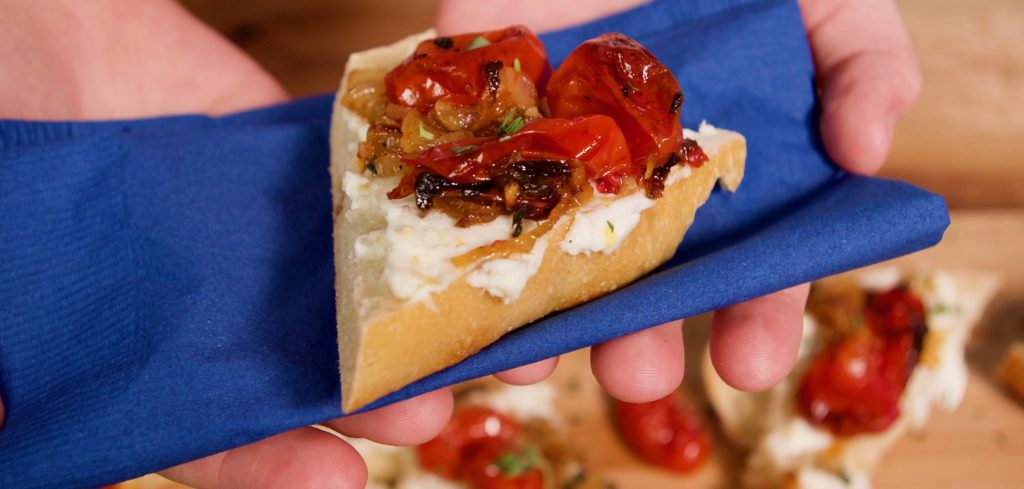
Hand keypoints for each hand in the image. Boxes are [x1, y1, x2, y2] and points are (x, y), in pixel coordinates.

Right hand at [0, 1, 452, 486]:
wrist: (39, 40)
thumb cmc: (12, 159)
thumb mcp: (11, 281)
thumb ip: (17, 368)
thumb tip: (8, 432)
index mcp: (156, 356)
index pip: (221, 436)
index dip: (275, 463)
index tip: (334, 478)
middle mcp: (228, 312)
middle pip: (316, 374)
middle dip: (379, 398)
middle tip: (427, 410)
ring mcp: (279, 244)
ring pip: (367, 297)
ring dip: (430, 323)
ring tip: (494, 344)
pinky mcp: (314, 175)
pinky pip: (379, 201)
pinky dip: (430, 221)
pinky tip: (482, 238)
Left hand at [436, 0, 920, 396]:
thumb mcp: (829, 5)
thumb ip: (866, 70)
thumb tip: (867, 155)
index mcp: (719, 177)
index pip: (744, 270)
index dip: (753, 319)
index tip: (751, 365)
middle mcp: (633, 180)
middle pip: (633, 280)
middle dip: (634, 335)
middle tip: (637, 376)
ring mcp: (553, 147)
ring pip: (536, 250)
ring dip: (527, 313)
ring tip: (531, 356)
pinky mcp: (482, 108)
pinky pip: (457, 168)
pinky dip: (441, 219)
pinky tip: (441, 277)